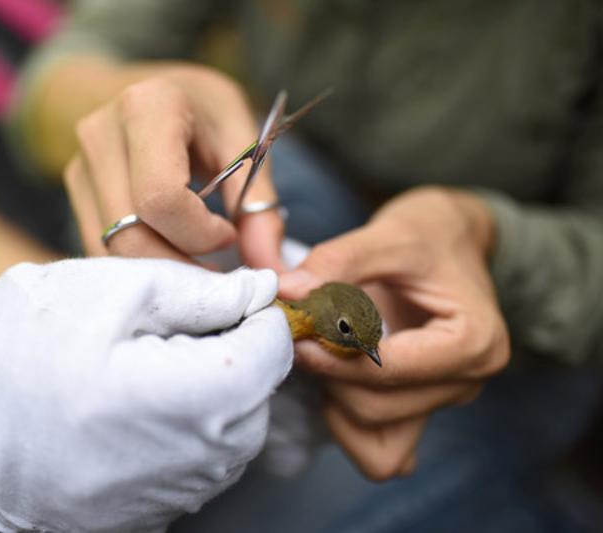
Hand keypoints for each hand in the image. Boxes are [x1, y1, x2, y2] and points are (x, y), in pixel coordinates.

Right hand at [0, 258, 291, 531]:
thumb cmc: (18, 339)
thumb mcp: (113, 290)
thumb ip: (201, 293)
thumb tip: (260, 292)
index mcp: (185, 403)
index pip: (269, 356)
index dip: (259, 317)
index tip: (234, 297)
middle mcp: (187, 468)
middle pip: (255, 400)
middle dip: (234, 356)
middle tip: (176, 328)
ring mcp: (164, 502)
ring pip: (229, 438)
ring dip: (210, 395)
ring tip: (145, 366)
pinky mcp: (140, 519)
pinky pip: (193, 469)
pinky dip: (183, 432)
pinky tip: (132, 406)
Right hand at [64, 65, 284, 270]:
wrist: (149, 89)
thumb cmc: (204, 112)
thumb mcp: (244, 141)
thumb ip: (260, 206)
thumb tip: (276, 275)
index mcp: (148, 108)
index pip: (161, 198)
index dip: (199, 234)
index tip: (228, 233)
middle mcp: (101, 134)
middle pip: (131, 235)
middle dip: (180, 267)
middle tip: (215, 268)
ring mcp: (80, 165)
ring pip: (112, 250)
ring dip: (160, 271)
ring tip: (195, 261)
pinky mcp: (75, 191)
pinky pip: (102, 248)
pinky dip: (140, 266)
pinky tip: (169, 254)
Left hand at [278, 187, 509, 479]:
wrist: (450, 239)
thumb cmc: (427, 234)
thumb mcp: (387, 234)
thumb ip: (337, 262)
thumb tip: (287, 292)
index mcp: (474, 342)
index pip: (389, 372)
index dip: (332, 354)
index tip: (296, 328)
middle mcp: (466, 382)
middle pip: (375, 407)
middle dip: (328, 372)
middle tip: (301, 330)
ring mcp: (444, 400)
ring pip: (373, 433)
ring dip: (334, 397)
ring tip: (322, 347)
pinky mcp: (421, 409)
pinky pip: (381, 450)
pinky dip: (349, 423)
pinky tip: (337, 375)